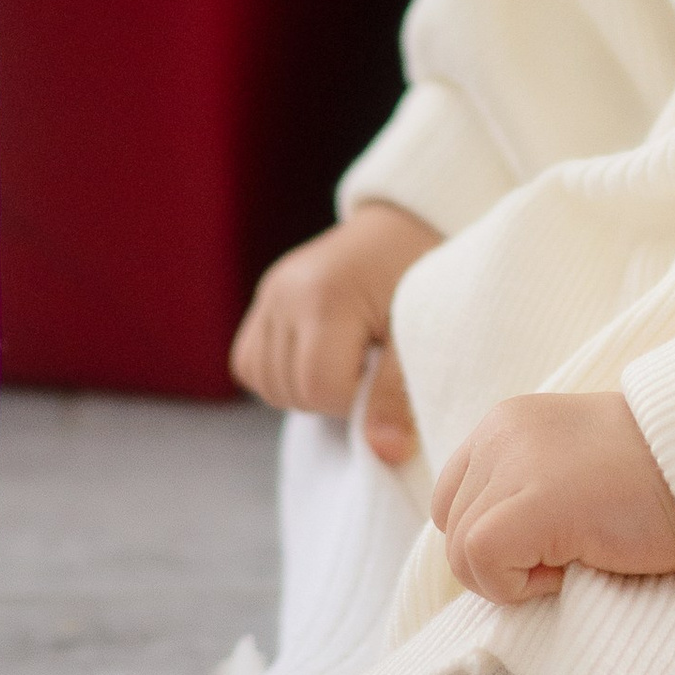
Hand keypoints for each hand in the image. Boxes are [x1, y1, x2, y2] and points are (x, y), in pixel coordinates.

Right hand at [228, 203, 439, 461]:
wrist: (409, 221)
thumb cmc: (424, 273)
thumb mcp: (423, 331)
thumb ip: (399, 393)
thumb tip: (385, 454)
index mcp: (326, 296)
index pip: (320, 388)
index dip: (356, 399)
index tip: (384, 374)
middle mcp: (286, 292)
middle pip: (289, 390)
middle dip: (331, 395)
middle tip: (370, 365)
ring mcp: (270, 292)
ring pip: (264, 381)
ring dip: (305, 387)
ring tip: (347, 359)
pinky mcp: (265, 296)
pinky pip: (249, 361)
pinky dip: (280, 373)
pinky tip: (318, 357)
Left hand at [431, 391, 674, 606]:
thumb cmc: (659, 482)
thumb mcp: (572, 467)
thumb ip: (525, 488)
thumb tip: (488, 553)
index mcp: (507, 422)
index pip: (454, 501)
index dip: (495, 537)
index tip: (553, 538)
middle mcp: (500, 433)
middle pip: (453, 530)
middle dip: (505, 559)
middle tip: (574, 549)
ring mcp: (515, 463)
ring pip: (463, 554)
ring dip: (517, 574)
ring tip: (580, 552)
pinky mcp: (534, 502)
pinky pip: (484, 565)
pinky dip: (521, 585)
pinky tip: (576, 564)